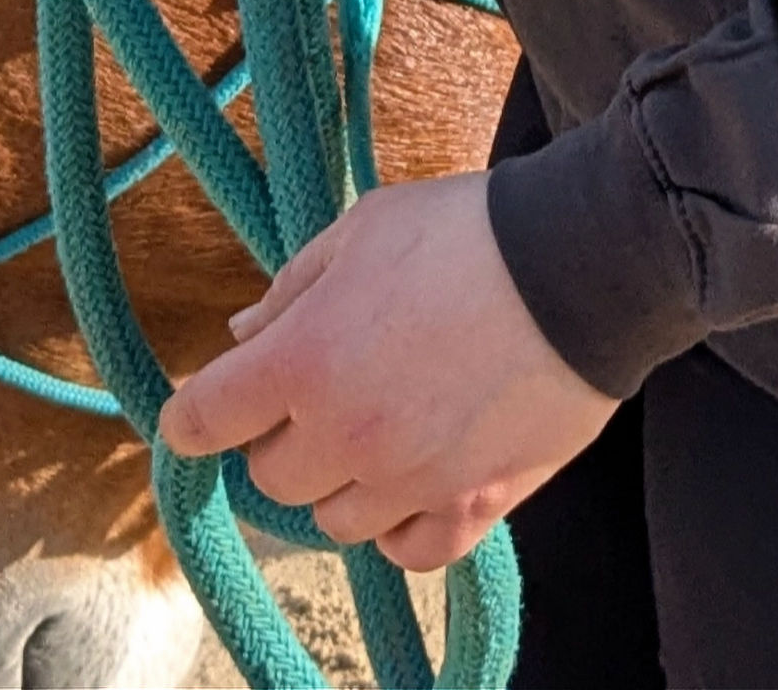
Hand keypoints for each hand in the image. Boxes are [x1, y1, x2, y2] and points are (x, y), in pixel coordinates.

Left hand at [158, 173, 616, 570]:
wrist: (581, 263)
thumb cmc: (467, 229)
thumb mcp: (366, 227)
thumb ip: (295, 286)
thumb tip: (245, 334)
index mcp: (304, 359)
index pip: (202, 419)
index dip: (197, 411)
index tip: (210, 403)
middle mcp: (346, 434)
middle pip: (271, 476)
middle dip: (282, 435)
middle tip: (320, 390)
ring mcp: (411, 480)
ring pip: (335, 520)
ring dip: (341, 481)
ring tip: (379, 427)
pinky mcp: (474, 504)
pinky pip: (409, 550)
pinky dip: (401, 524)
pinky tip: (415, 481)